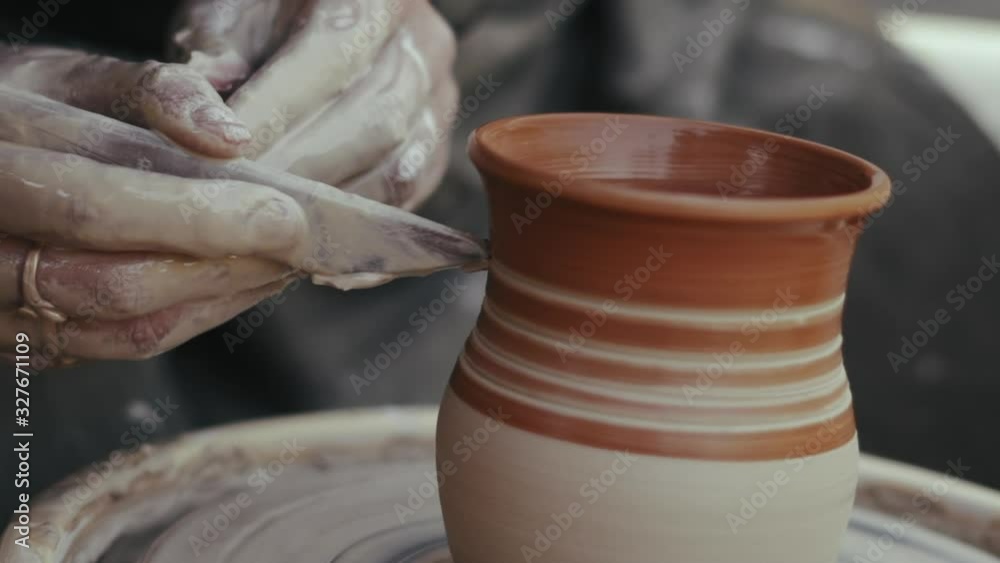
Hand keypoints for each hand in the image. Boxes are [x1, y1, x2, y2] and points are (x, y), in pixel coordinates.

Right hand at [0, 45, 308, 363]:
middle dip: (222, 267)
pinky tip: (234, 286)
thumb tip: (231, 137)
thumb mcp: (70, 78)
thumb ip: (152, 92)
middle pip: (113, 282)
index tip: (284, 216)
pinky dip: (190, 319)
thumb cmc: (26, 110)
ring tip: (277, 262)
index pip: (97, 204)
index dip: (199, 217)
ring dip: (217, 299)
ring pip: (120, 327)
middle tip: (294, 245)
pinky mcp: (22, 337)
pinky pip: (114, 347)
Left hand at [169, 0, 458, 208]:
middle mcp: (424, 44)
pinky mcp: (436, 147)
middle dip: (302, 172)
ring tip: (271, 235)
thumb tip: (204, 130)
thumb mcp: (226, 12)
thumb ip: (210, 59)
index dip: (277, 111)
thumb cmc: (261, 11)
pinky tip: (314, 255)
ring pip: (398, 169)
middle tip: (240, 209)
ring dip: (330, 211)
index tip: (222, 156)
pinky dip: (360, 235)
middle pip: (375, 122)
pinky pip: (408, 202)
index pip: (331, 56)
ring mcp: (439, 99)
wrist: (304, 20)